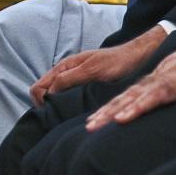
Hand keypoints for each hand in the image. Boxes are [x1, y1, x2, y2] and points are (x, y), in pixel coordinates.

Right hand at [30, 25, 166, 105]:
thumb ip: (68, 79)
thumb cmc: (117, 62)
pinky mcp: (82, 86)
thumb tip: (49, 93)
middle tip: (56, 117)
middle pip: (42, 93)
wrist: (137, 57)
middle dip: (43, 105)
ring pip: (53, 96)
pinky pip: (65, 98)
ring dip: (54, 106)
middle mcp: (65, 73)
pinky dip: (64, 106)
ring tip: (64, 116)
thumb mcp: (91, 70)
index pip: (38, 87)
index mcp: (64, 67)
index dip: (40, 102)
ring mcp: (73, 80)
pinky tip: (73, 113)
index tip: (52, 112)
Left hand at [86, 32, 175, 130]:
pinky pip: (153, 97)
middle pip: (128, 94)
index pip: (136, 91)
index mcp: (166, 72)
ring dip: (112, 112)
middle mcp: (162, 72)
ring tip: (94, 126)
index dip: (117, 105)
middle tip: (88, 127)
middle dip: (106, 111)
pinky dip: (136, 108)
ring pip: (134, 96)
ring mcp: (170, 76)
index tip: (101, 119)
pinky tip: (121, 119)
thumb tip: (174, 101)